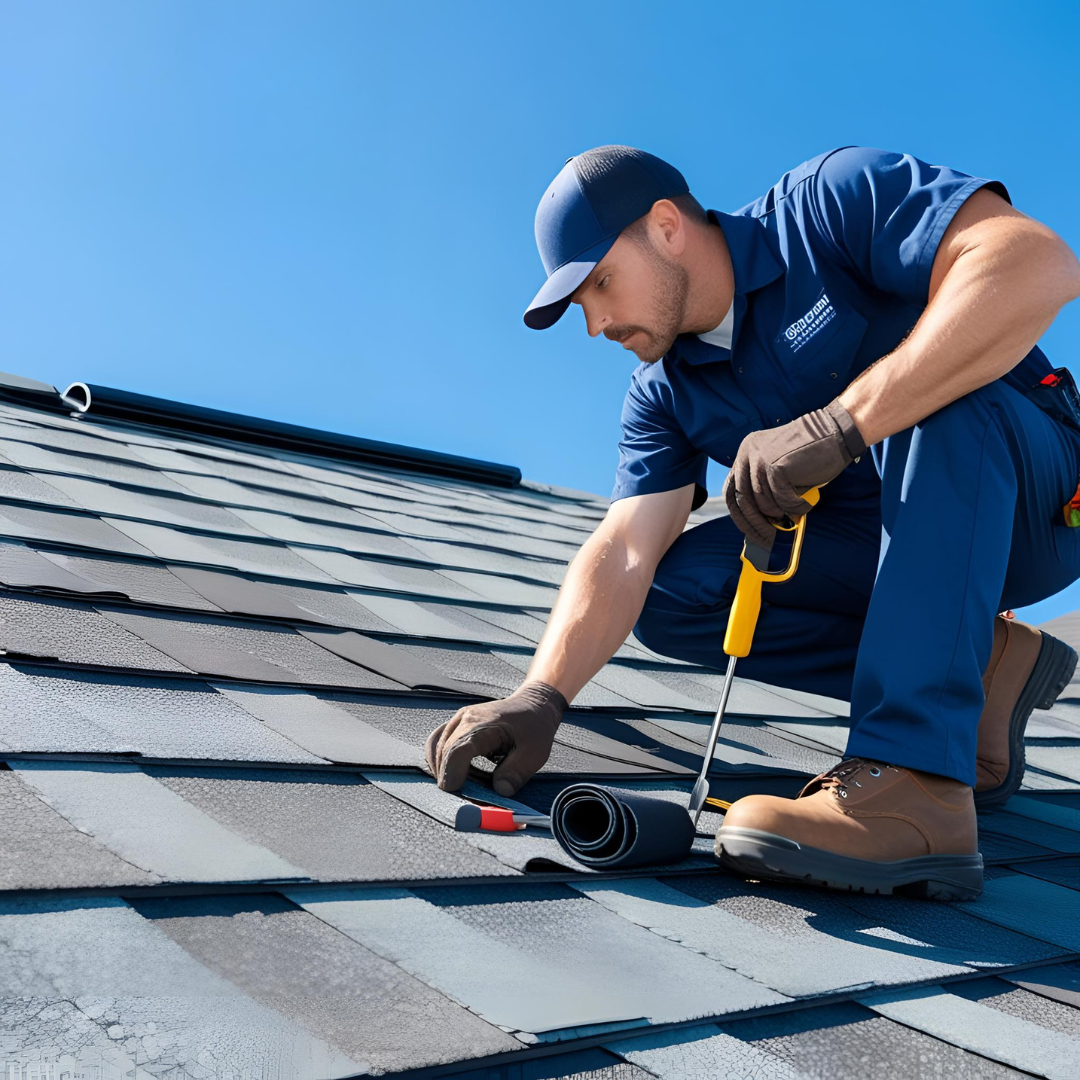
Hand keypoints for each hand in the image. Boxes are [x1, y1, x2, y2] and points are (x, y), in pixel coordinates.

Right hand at [424, 681, 567, 795]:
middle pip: (443, 752)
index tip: (456, 793)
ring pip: (436, 748)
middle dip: (449, 778)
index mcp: (483, 724)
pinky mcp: (457, 725)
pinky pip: (439, 744)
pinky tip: (459, 773)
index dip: (452, 774)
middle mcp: (465, 719)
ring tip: (465, 784)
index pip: (456, 750)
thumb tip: (500, 792)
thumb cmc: (534, 726)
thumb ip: (516, 772)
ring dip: (445, 770)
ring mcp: (458, 720)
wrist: (533, 703)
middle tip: (463, 797)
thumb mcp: (535, 752)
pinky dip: (443, 761)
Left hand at [723, 398, 865, 547]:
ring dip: (780, 513)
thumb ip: (763, 485)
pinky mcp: (776, 467)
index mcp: (745, 452)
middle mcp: (748, 454)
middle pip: (742, 499)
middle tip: (770, 535)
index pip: (731, 489)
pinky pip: (782, 501)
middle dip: (755, 522)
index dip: (739, 514)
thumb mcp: (777, 466)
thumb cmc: (810, 453)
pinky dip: (795, 508)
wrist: (835, 432)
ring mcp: (760, 459)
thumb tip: (755, 519)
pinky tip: (806, 505)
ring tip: (794, 513)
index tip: (750, 530)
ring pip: (762, 502)